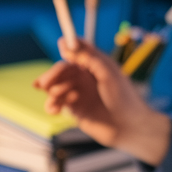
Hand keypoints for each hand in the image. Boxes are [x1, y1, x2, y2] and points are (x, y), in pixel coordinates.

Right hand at [34, 37, 171, 165]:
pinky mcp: (75, 110)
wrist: (128, 127)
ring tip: (57, 97)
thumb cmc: (124, 99)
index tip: (61, 51)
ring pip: (56, 87)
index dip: (66, 49)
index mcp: (94, 65)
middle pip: (61, 70)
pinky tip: (55, 109)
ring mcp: (78, 93)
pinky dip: (52, 105)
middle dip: (51, 75)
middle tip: (42, 83)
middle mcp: (85, 77)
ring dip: (52, 91)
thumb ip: (88, 57)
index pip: (75, 52)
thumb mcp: (108, 73)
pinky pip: (56, 104)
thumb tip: (67, 44)